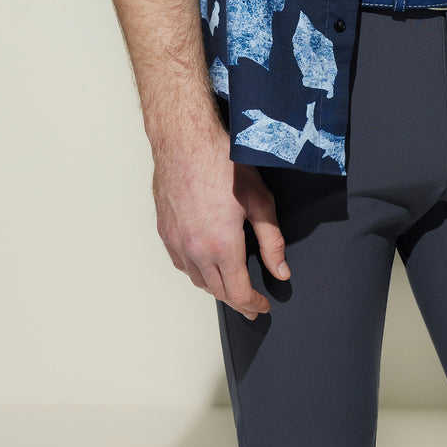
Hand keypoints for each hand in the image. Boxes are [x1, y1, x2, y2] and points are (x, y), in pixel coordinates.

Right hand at [152, 124, 290, 318]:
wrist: (185, 140)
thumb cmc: (222, 162)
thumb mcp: (259, 199)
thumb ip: (272, 240)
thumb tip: (280, 270)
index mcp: (221, 245)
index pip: (238, 292)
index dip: (253, 304)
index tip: (262, 307)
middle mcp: (195, 249)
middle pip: (217, 291)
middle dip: (237, 301)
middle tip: (251, 305)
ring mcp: (176, 241)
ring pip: (197, 279)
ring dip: (216, 288)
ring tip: (230, 287)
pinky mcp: (165, 231)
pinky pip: (181, 263)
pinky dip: (196, 271)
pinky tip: (205, 266)